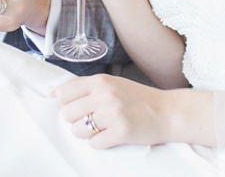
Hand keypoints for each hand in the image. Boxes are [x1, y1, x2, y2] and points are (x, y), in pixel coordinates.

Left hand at [52, 74, 171, 148]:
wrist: (168, 112)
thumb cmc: (138, 98)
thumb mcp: (113, 83)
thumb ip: (86, 87)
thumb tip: (56, 94)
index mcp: (101, 81)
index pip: (64, 93)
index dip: (67, 104)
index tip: (77, 108)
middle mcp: (105, 94)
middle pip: (68, 114)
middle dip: (76, 120)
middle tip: (93, 120)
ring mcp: (113, 113)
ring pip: (78, 130)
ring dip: (86, 134)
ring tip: (102, 128)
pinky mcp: (121, 132)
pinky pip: (94, 144)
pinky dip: (100, 143)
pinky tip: (112, 136)